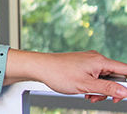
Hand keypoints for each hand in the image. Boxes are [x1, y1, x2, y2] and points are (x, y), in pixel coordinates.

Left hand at [5, 49, 126, 102]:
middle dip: (110, 90)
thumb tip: (125, 91)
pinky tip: (84, 91)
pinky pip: (95, 76)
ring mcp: (89, 61)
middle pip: (115, 76)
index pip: (125, 70)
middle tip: (100, 98)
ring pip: (104, 78)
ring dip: (100, 90)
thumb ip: (107, 88)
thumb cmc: (58, 73)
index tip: (125, 94)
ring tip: (88, 95)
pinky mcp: (82, 64)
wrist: (39, 67)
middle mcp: (96, 58)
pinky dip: (92, 86)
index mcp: (99, 61)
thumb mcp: (86, 85)